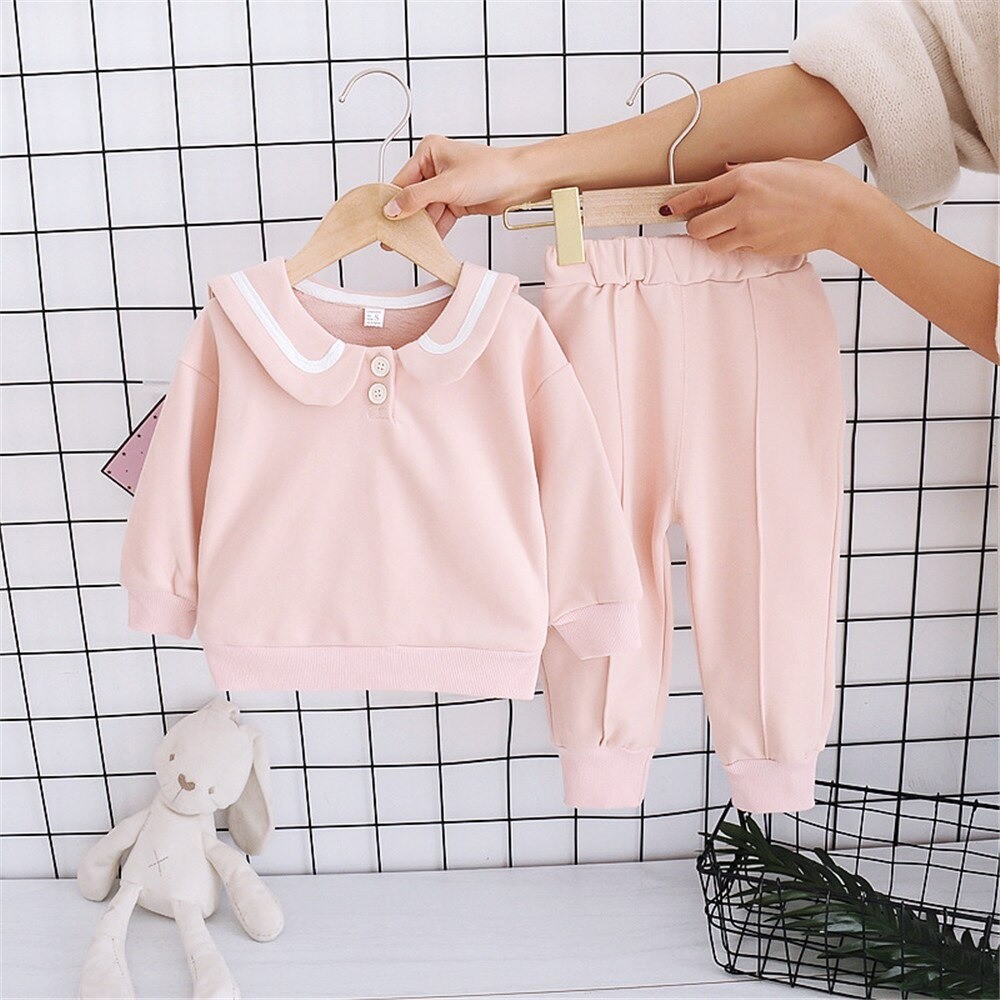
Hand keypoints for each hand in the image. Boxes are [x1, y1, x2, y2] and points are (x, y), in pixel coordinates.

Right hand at [384, 135, 534, 236]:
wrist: (520, 182)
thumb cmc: (491, 171)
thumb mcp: (448, 185)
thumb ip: (417, 198)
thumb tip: (392, 209)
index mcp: (429, 152)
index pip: (402, 180)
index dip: (392, 202)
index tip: (382, 220)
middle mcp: (435, 167)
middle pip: (413, 198)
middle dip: (406, 218)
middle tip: (393, 238)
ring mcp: (446, 186)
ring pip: (426, 211)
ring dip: (421, 227)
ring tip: (410, 244)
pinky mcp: (456, 201)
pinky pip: (440, 218)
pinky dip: (435, 230)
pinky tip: (428, 243)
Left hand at [661, 157, 862, 255]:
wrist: (843, 213)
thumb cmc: (819, 184)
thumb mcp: (783, 165)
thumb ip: (749, 172)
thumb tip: (726, 175)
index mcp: (747, 178)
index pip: (699, 195)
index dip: (679, 204)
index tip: (665, 209)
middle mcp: (743, 206)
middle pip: (698, 227)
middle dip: (697, 227)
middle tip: (706, 222)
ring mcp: (750, 231)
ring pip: (714, 244)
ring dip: (717, 238)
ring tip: (733, 229)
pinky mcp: (760, 249)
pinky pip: (738, 251)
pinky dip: (739, 245)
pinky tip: (758, 234)